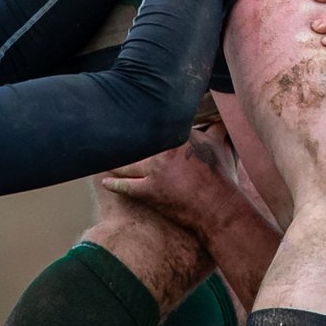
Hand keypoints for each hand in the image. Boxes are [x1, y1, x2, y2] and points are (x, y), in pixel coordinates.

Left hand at [100, 126, 245, 232]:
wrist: (217, 206)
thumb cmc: (221, 178)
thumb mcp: (220, 147)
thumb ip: (216, 130)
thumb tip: (220, 119)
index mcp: (180, 136)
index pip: (156, 126)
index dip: (143, 123)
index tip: (132, 118)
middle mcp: (164, 150)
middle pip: (137, 143)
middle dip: (124, 140)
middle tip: (111, 136)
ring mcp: (154, 171)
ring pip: (128, 163)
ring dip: (116, 161)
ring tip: (105, 158)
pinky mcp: (149, 191)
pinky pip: (126, 186)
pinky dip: (114, 184)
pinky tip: (106, 181)